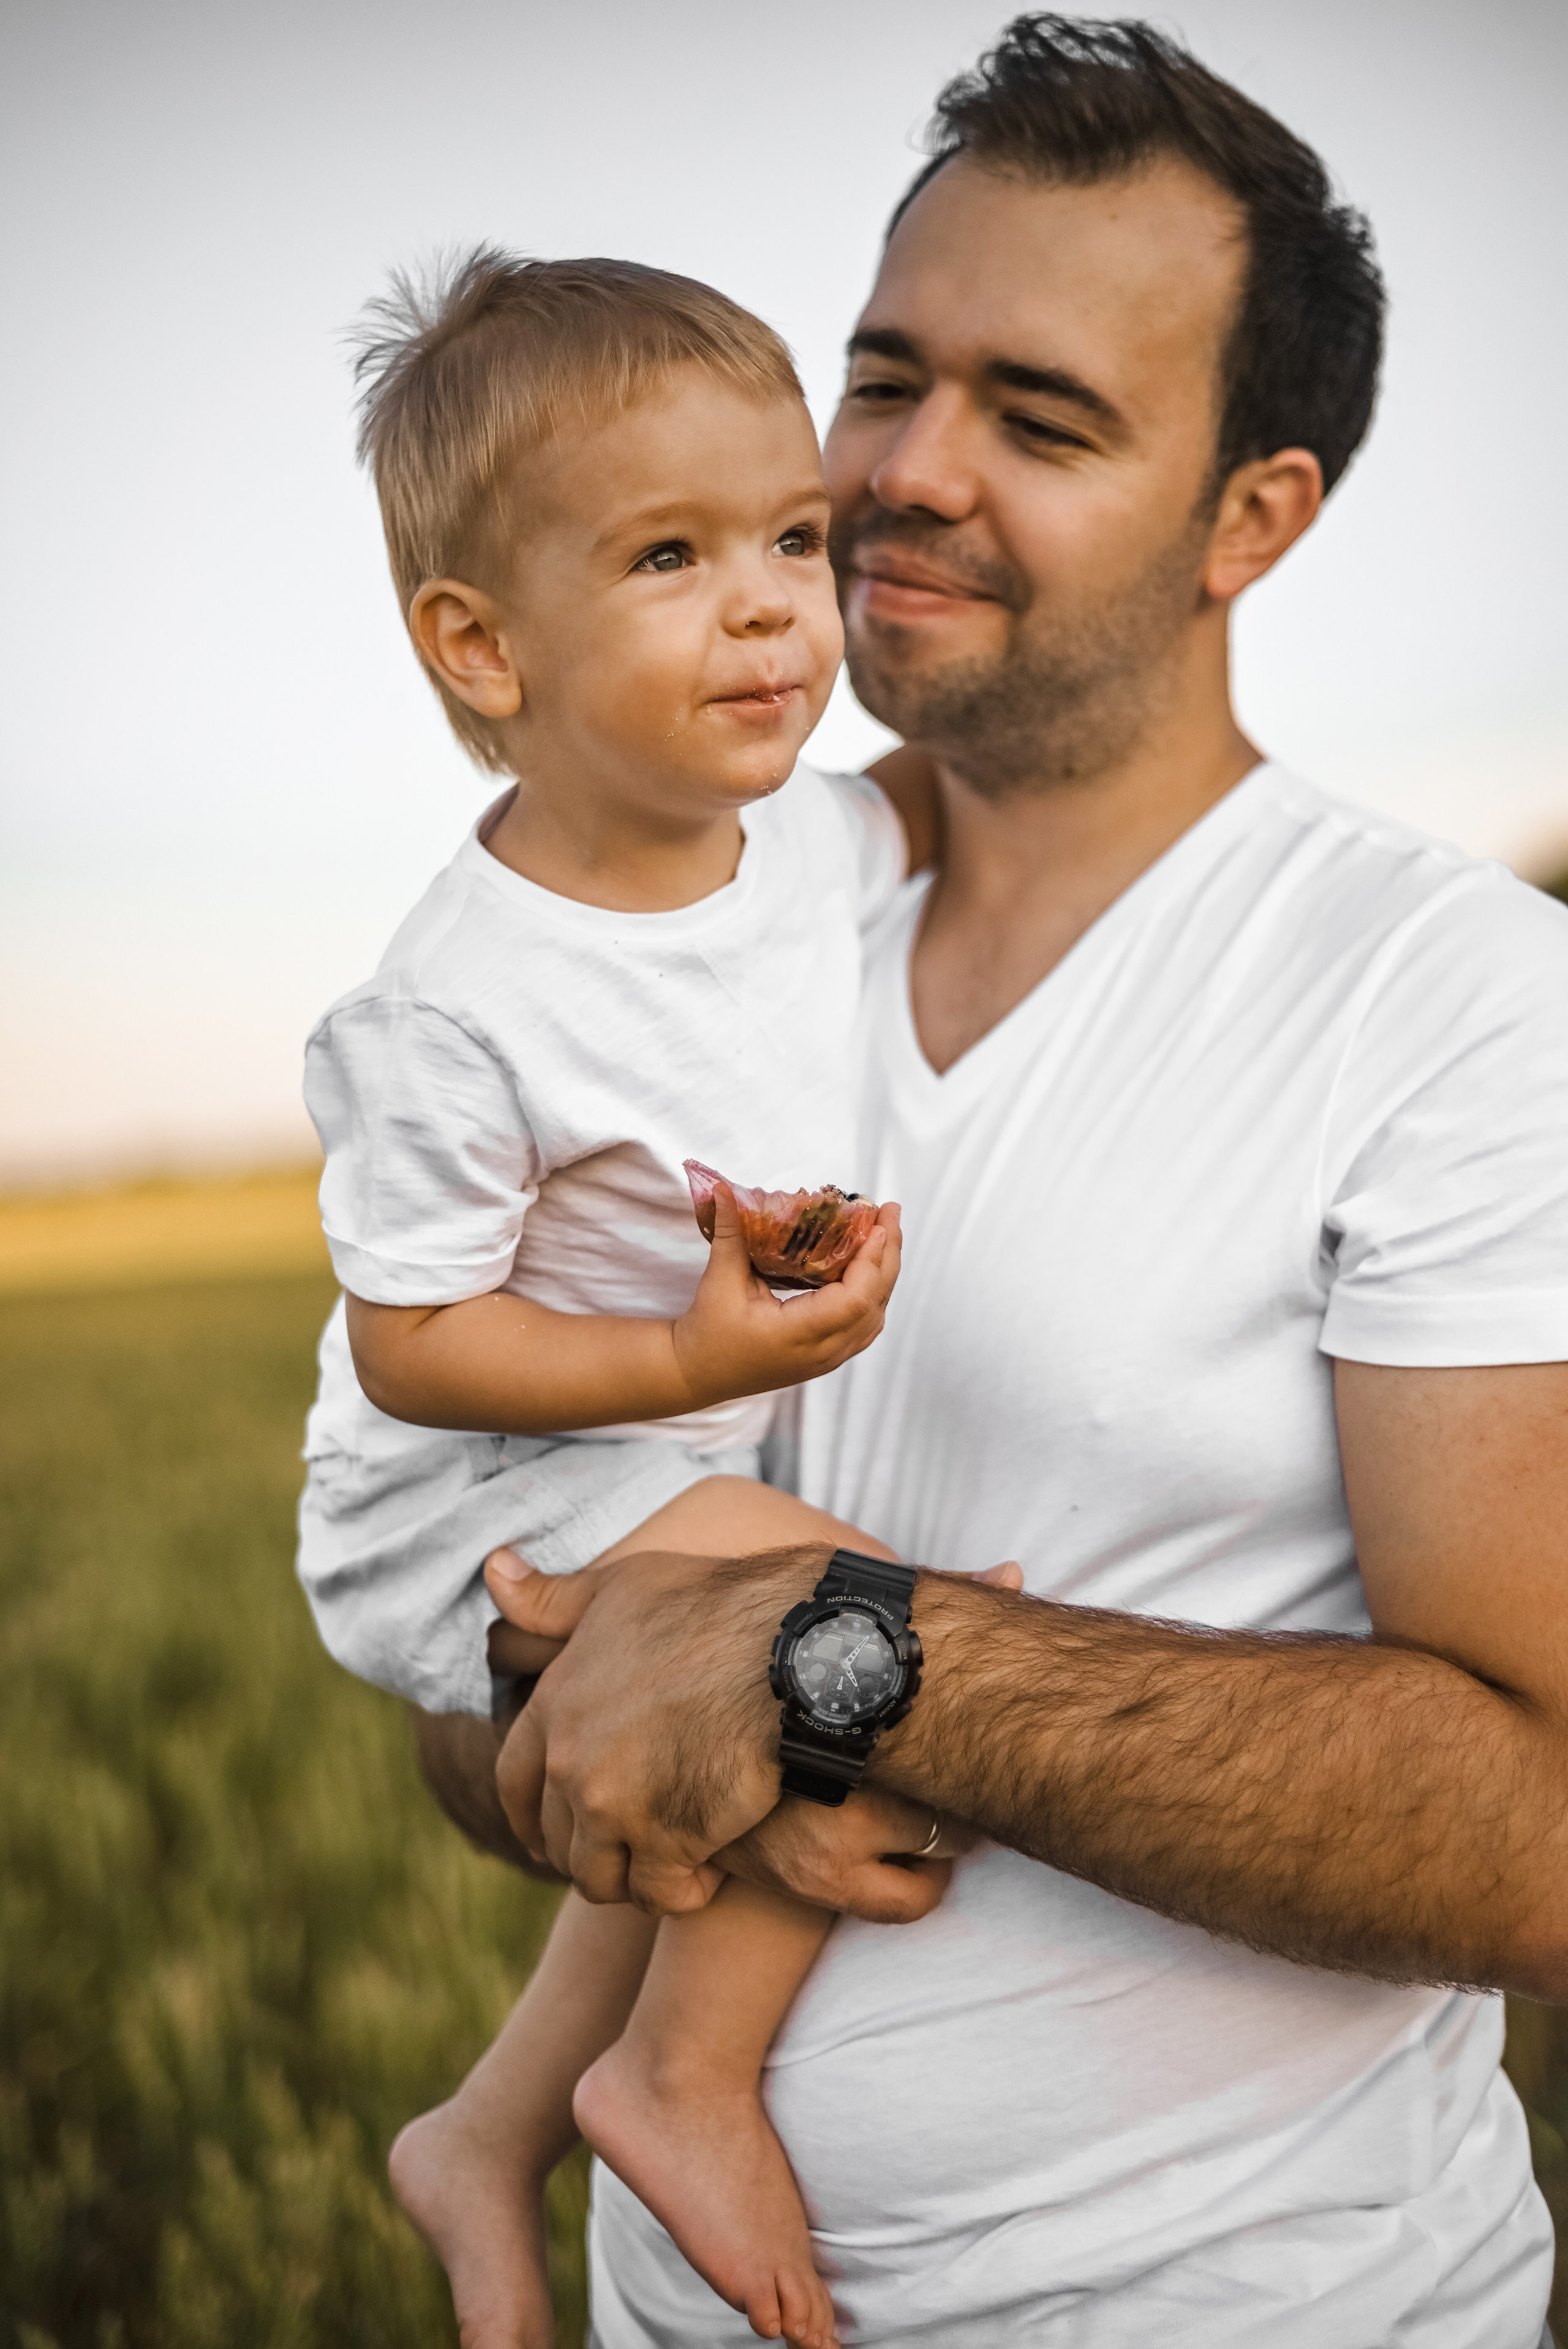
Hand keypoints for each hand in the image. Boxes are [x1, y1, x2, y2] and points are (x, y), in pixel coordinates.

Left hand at [488, 1544, 1022, 1913]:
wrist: (790, 1651)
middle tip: (630, 1852)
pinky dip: (680, 1894)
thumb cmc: (714, 1606)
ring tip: (672, 1864)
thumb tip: (494, 1567)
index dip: (530, 1817)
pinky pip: (660, 1894)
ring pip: (602, 1878)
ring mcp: (617, 1805)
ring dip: (633, 1879)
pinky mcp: (670, 1839)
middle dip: (590, 1851)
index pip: (512, 1784)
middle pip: (559, 1840)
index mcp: (554, 1705)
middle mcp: (571, 1761)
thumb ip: (554, 1598)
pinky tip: (707, 1876)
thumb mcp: (622, 1586)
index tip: (551, 1837)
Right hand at [670, 1183, 900, 1407]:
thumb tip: (722, 1189)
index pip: (853, 1300)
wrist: (698, 1374)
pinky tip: (871, 1268)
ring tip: (885, 1234)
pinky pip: (864, 1327)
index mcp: (797, 1336)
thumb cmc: (707, 1333)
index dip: (870, 1261)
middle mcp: (821, 1352)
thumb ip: (729, 1233)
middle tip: (891, 1213)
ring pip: (874, 1317)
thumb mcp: (719, 1281)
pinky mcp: (826, 1357)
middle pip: (874, 1305)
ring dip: (884, 1274)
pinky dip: (874, 1294)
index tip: (877, 1225)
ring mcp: (827, 1359)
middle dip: (887, 1256)